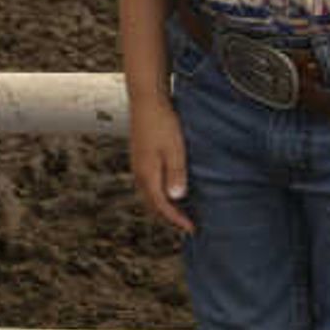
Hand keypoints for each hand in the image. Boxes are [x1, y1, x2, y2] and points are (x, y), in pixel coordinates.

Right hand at [126, 92, 191, 233]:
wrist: (146, 100)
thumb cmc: (163, 123)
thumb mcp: (175, 149)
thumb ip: (176, 174)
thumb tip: (176, 198)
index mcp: (147, 174)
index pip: (162, 206)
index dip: (176, 220)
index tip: (192, 229)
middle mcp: (139, 173)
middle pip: (152, 204)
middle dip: (168, 218)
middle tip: (186, 225)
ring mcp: (137, 165)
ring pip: (148, 195)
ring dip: (162, 207)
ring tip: (178, 212)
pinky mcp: (139, 157)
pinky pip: (147, 184)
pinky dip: (158, 194)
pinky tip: (168, 190)